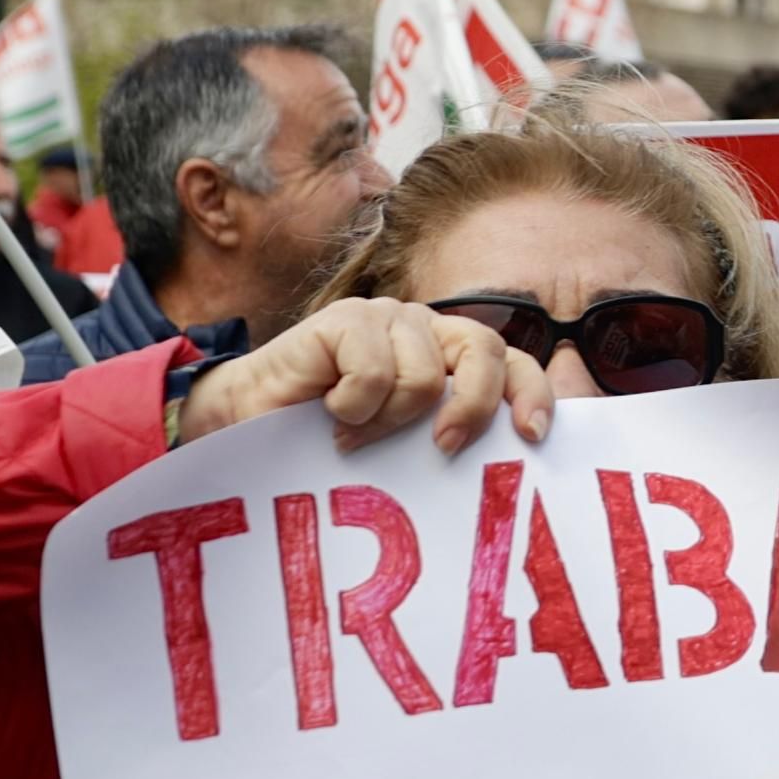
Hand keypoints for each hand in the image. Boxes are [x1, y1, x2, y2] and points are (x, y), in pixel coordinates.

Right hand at [178, 296, 546, 457]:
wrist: (247, 423)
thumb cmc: (328, 438)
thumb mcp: (403, 443)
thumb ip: (447, 434)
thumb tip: (510, 460)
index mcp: (448, 356)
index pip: (512, 362)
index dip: (531, 393)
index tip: (532, 437)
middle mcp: (424, 329)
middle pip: (484, 351)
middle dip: (472, 407)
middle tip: (442, 447)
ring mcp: (386, 318)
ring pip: (425, 376)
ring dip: (388, 419)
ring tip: (354, 432)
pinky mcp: (346, 320)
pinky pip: (374, 373)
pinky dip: (354, 406)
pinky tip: (329, 411)